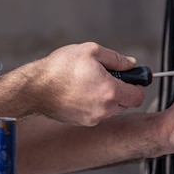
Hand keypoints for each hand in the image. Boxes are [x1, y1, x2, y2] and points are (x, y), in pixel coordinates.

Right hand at [29, 42, 145, 126]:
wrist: (35, 88)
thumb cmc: (60, 68)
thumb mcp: (91, 51)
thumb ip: (116, 58)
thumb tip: (130, 63)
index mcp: (110, 91)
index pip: (138, 95)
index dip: (138, 84)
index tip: (133, 77)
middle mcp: (104, 109)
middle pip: (126, 103)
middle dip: (123, 89)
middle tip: (109, 75)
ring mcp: (92, 118)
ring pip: (111, 109)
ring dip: (108, 97)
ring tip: (91, 81)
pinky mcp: (81, 122)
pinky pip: (97, 113)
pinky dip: (95, 103)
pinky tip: (81, 90)